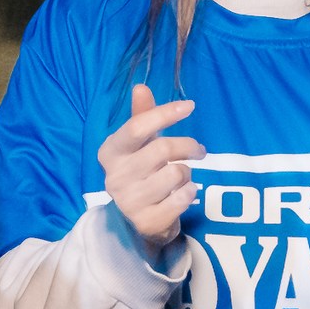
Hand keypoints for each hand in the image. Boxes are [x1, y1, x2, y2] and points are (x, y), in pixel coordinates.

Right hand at [97, 84, 205, 259]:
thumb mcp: (139, 144)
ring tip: (182, 177)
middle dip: (188, 146)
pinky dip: (189, 192)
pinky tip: (183, 193)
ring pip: (176, 173)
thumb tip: (141, 87)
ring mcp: (129, 201)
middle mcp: (114, 176)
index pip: (137, 127)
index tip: (190, 106)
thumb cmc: (141, 171)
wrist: (137, 220)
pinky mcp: (146, 221)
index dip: (165, 113)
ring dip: (187, 173)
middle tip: (198, 150)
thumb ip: (142, 116)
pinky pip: (181, 199)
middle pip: (163, 149)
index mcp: (110, 152)